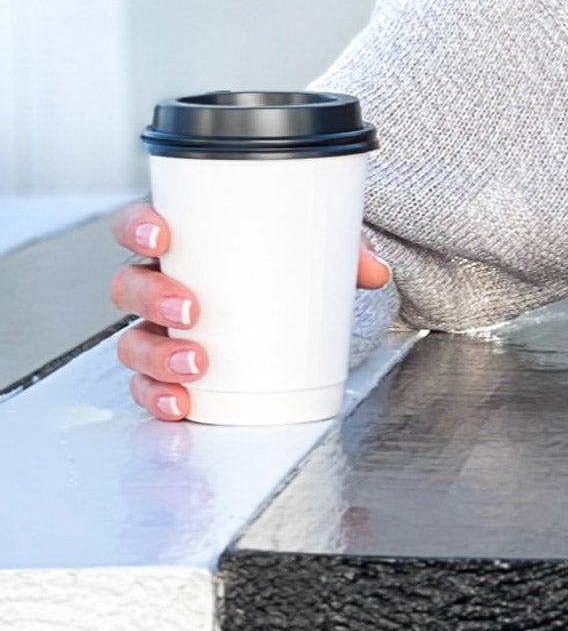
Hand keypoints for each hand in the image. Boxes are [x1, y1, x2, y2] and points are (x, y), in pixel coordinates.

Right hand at [110, 203, 390, 421]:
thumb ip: (345, 250)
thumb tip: (374, 271)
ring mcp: (163, 328)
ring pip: (135, 341)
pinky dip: (160, 396)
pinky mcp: (174, 367)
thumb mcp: (314, 246)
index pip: (138, 226)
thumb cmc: (284, 260)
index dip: (138, 229)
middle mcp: (162, 284)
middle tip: (192, 310)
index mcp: (183, 243)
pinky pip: (150, 385)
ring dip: (157, 356)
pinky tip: (181, 404)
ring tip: (196, 365)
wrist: (294, 292)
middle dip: (153, 299)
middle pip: (129, 287)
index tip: (162, 238)